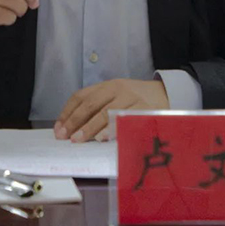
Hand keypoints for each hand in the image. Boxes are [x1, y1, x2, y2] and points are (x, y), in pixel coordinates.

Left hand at [54, 79, 168, 142]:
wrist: (165, 94)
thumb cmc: (135, 100)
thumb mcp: (115, 97)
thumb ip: (97, 108)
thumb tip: (72, 128)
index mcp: (107, 85)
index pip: (81, 96)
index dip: (67, 112)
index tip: (59, 128)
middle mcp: (117, 89)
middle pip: (91, 104)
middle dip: (76, 121)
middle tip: (66, 136)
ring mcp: (131, 98)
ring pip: (106, 112)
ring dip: (91, 127)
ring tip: (79, 139)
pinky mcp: (144, 109)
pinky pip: (126, 119)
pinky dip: (113, 129)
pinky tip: (104, 138)